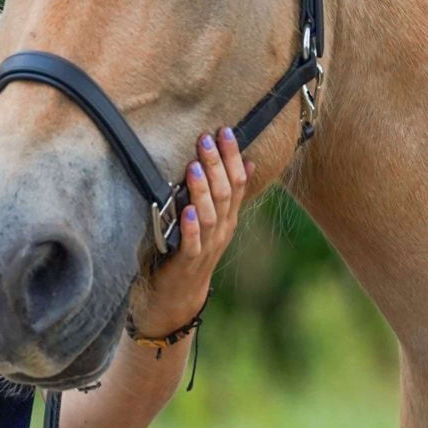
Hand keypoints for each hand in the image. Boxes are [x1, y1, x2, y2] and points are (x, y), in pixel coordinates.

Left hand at [135, 127, 253, 337]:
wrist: (180, 295)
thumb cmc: (193, 250)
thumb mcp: (214, 219)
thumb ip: (227, 194)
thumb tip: (246, 162)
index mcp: (228, 218)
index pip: (236, 182)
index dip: (232, 157)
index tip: (225, 131)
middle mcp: (221, 230)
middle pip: (224, 195)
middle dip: (217, 166)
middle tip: (207, 139)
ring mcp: (206, 247)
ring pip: (210, 216)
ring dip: (202, 191)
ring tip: (195, 168)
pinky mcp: (187, 262)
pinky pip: (191, 243)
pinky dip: (190, 227)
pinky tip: (187, 211)